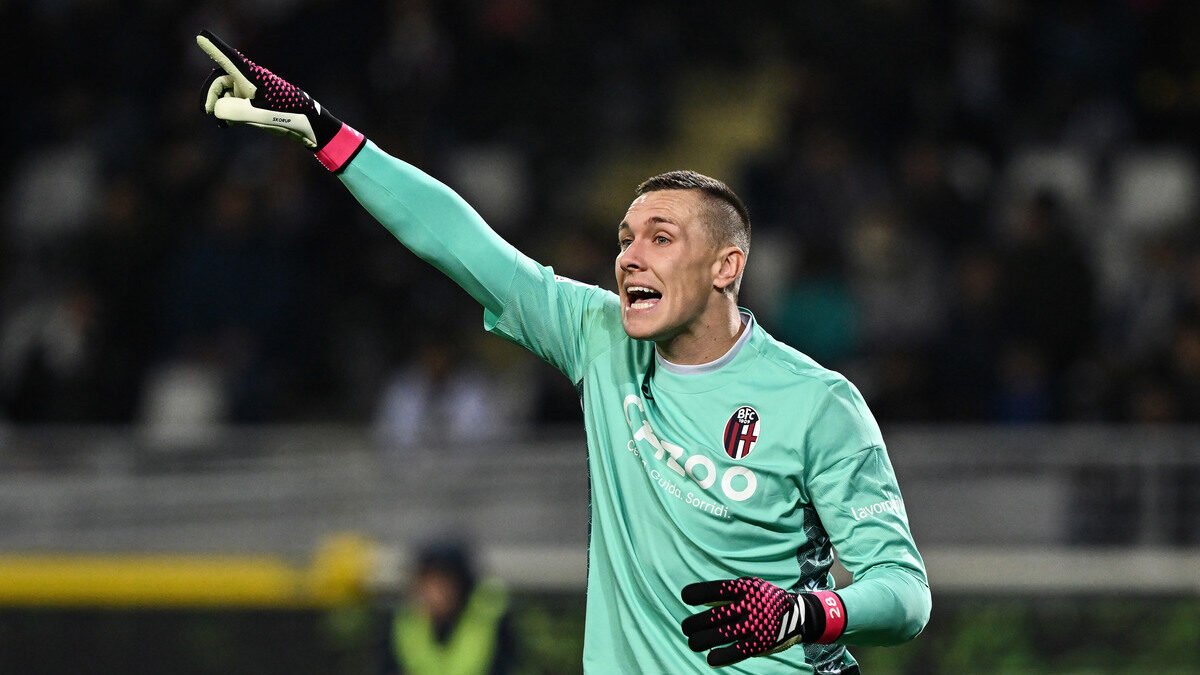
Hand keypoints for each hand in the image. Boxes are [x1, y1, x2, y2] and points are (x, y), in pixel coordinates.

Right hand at [195, 29, 364, 171]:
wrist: (310, 125)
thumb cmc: (289, 114)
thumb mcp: (259, 114)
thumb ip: (234, 110)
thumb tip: (216, 108)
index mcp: (252, 76)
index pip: (228, 59)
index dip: (213, 48)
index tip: (200, 36)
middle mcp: (250, 80)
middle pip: (219, 79)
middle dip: (209, 93)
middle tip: (206, 110)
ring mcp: (251, 92)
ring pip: (224, 93)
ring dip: (218, 105)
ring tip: (221, 121)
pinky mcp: (254, 103)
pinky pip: (232, 104)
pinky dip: (226, 112)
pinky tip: (224, 124)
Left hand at [680, 577, 844, 666]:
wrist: (797, 614)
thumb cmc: (763, 600)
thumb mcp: (749, 588)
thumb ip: (724, 594)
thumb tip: (696, 598)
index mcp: (744, 589)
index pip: (715, 590)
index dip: (696, 594)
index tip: (686, 598)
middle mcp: (748, 606)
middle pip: (713, 616)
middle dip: (693, 624)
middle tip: (687, 628)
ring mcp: (754, 625)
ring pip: (720, 635)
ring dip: (700, 641)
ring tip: (693, 642)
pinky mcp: (760, 643)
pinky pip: (736, 651)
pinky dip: (721, 656)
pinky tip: (711, 659)